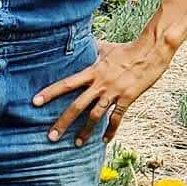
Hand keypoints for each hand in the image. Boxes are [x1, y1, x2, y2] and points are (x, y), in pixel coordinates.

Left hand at [34, 38, 172, 145]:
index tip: (35, 102)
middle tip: (51, 137)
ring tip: (76, 143)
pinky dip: (110, 131)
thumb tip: (81, 42)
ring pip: (95, 116)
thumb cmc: (127, 49)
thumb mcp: (106, 47)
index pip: (67, 84)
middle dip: (63, 122)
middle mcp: (101, 84)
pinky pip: (117, 118)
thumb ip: (92, 49)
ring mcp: (114, 92)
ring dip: (85, 131)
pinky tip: (104, 141)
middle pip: (77, 106)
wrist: (151, 52)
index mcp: (93, 71)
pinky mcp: (128, 98)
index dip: (50, 92)